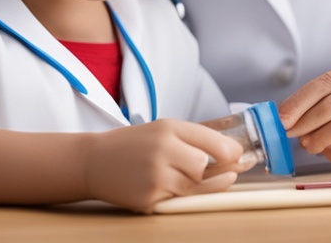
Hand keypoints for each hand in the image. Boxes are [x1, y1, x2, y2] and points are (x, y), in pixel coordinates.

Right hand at [83, 119, 251, 212]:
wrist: (93, 161)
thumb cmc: (133, 145)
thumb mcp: (164, 129)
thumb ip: (198, 139)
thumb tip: (236, 157)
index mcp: (169, 128)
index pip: (217, 144)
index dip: (232, 154)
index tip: (237, 158)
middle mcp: (163, 151)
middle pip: (206, 167)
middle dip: (204, 170)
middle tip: (187, 165)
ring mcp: (155, 177)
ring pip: (194, 187)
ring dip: (189, 183)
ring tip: (167, 173)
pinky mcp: (149, 200)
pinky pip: (177, 202)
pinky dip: (172, 195)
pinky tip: (154, 183)